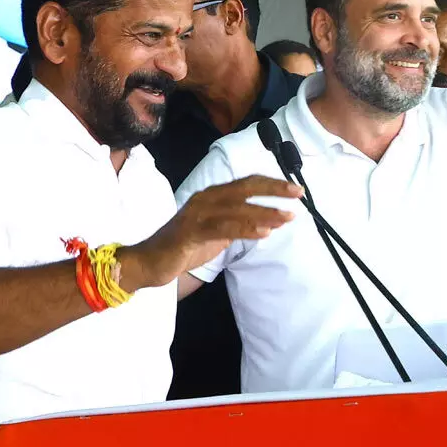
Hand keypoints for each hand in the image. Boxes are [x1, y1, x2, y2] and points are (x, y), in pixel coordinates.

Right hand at [132, 176, 301, 286]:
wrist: (149, 263)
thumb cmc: (184, 247)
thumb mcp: (217, 233)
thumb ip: (237, 225)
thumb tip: (266, 223)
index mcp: (212, 196)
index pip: (246, 183)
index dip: (271, 184)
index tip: (295, 190)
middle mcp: (205, 199)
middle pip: (244, 189)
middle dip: (273, 190)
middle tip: (297, 195)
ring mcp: (196, 214)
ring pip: (236, 208)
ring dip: (264, 212)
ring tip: (287, 216)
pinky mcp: (190, 233)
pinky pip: (223, 228)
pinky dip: (245, 229)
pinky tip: (264, 233)